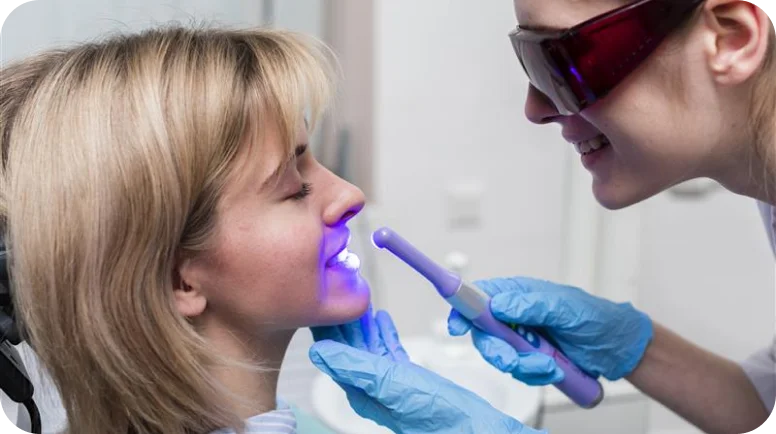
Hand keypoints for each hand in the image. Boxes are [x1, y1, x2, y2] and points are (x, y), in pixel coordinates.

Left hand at [309, 308, 544, 433]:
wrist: (472, 427)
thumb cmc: (435, 415)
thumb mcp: (389, 383)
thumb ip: (355, 366)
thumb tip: (319, 351)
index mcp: (363, 390)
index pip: (336, 356)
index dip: (328, 330)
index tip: (320, 307)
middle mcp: (374, 388)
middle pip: (351, 348)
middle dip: (345, 322)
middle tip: (338, 294)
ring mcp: (392, 383)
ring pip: (370, 347)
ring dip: (363, 324)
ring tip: (358, 301)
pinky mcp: (410, 379)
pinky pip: (391, 350)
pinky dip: (385, 333)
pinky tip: (383, 319)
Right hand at [448, 277, 652, 383]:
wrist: (618, 349)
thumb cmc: (596, 318)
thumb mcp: (565, 308)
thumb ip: (532, 305)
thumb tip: (499, 304)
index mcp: (518, 294)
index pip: (478, 297)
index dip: (462, 310)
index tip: (457, 327)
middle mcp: (515, 315)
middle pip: (484, 333)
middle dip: (499, 351)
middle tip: (515, 359)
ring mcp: (521, 338)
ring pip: (500, 356)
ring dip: (523, 366)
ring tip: (549, 365)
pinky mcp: (530, 359)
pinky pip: (517, 372)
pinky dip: (533, 375)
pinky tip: (553, 370)